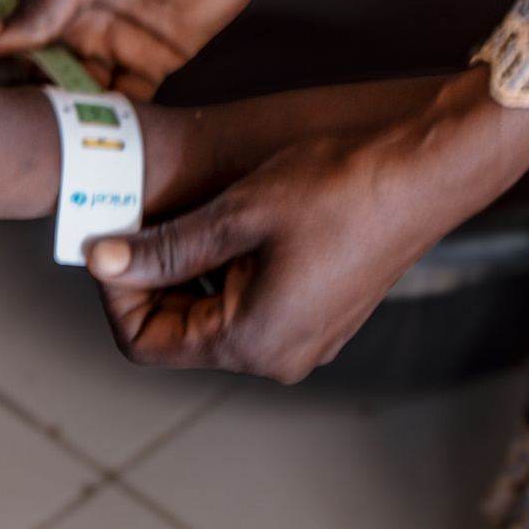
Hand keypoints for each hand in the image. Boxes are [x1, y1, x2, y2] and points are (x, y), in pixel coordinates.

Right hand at [0, 0, 330, 98]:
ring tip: (72, 126)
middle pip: (35, 67)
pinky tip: (109, 131)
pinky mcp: (151, 60)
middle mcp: (74, 13)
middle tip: (43, 105)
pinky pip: (124, 100)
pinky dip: (115, 120)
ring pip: (76, 89)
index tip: (3, 75)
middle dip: (33, 90)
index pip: (3, 26)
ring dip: (71, 111)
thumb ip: (39, 4)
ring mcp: (111, 39)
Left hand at [83, 74, 528, 381]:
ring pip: (213, 317)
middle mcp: (278, 357)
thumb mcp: (236, 213)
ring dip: (185, 272)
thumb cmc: (339, 187)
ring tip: (181, 214)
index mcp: (252, 342)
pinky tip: (227, 223)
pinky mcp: (321, 316)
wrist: (426, 172)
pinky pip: (251, 305)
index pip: (146, 344)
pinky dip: (224, 271)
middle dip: (148, 280)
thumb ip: (164, 247)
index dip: (114, 294)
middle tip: (137, 219)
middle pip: (178, 334)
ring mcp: (305, 340)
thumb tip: (103, 262)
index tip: (109, 241)